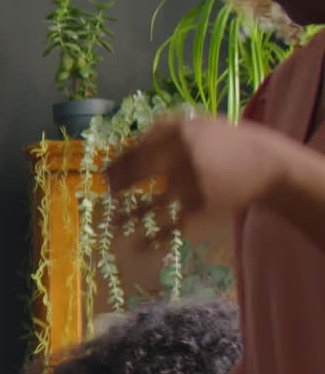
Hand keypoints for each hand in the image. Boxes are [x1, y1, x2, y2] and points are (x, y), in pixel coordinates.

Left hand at [105, 117, 296, 239]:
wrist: (267, 166)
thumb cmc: (227, 144)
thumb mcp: (199, 125)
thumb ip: (165, 130)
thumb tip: (128, 145)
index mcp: (179, 136)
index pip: (138, 150)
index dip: (118, 163)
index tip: (106, 172)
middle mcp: (182, 160)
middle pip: (138, 173)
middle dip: (118, 183)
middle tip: (110, 191)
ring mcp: (190, 187)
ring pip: (151, 205)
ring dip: (129, 217)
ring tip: (113, 223)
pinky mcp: (201, 209)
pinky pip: (170, 227)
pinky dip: (153, 241)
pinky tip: (137, 248)